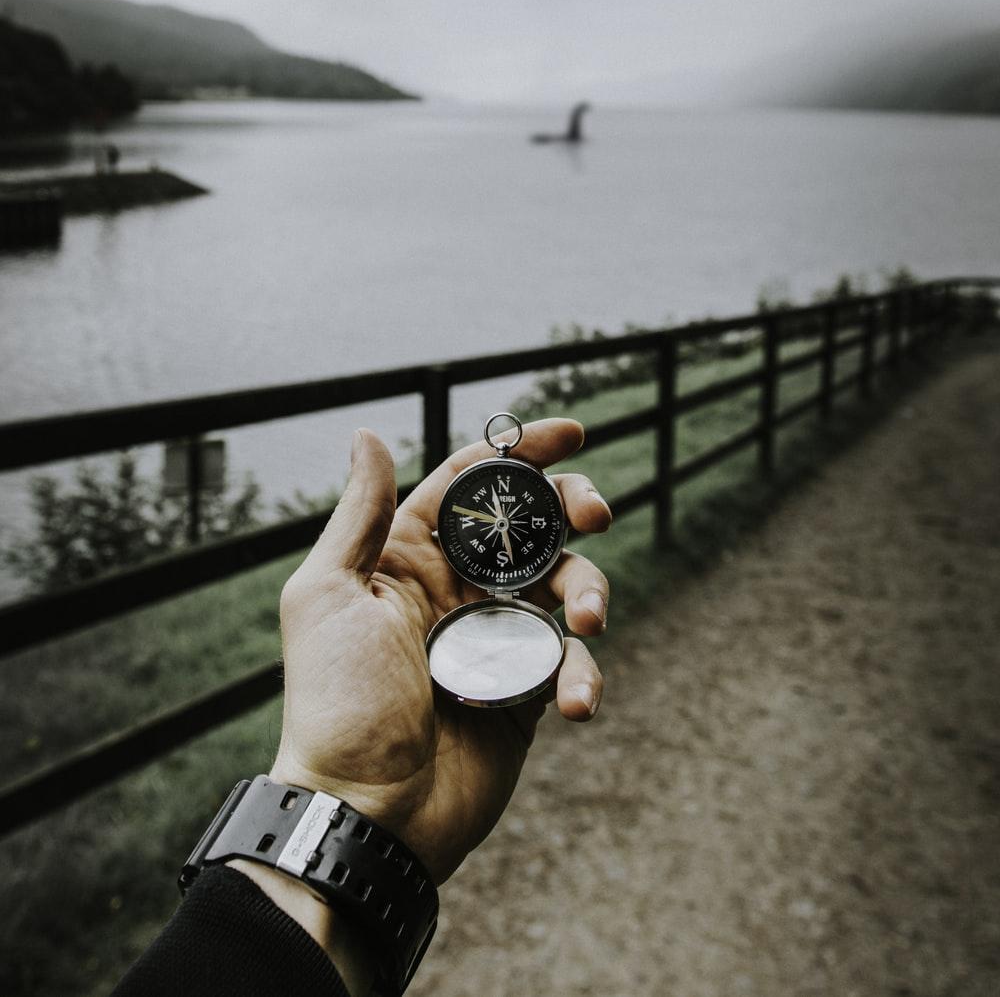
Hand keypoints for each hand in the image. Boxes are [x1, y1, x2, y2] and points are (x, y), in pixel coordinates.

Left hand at [270, 418, 611, 885]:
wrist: (364, 816)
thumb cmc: (336, 704)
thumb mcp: (330, 596)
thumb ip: (360, 516)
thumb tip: (366, 434)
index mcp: (408, 557)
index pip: (472, 484)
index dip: (521, 451)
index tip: (572, 432)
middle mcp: (456, 589)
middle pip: (531, 526)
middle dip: (572, 508)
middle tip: (595, 516)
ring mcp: (492, 641)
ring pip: (563, 589)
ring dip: (589, 591)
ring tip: (587, 619)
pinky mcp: (523, 695)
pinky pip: (568, 664)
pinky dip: (584, 674)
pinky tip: (576, 701)